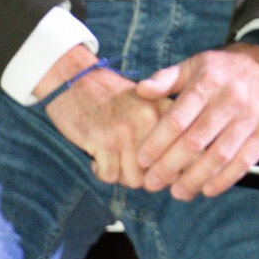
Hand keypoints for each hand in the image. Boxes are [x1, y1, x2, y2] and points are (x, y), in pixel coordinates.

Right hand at [34, 45, 171, 188]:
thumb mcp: (146, 103)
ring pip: (136, 180)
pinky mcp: (104, 141)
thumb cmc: (109, 98)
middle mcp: (149, 120)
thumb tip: (174, 173)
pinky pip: (110, 176)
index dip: (175, 170)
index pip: (185, 153)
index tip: (161, 173)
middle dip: (143, 177)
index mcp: (164, 110)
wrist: (73, 78)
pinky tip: (96, 159)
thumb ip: (163, 129)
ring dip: (121, 176)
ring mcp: (127, 131)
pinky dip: (101, 172)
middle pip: (159, 172)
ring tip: (111, 162)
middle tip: (127, 166)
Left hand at [132, 44, 258, 199]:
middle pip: (195, 141)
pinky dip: (225, 180)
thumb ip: (166, 78)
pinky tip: (207, 190)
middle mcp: (229, 99)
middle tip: (152, 183)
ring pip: (219, 156)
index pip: (177, 119)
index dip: (157, 142)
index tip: (143, 160)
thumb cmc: (226, 68)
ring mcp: (250, 117)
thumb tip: (140, 91)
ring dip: (195, 179)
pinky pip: (244, 161)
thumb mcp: (196, 64)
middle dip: (170, 166)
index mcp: (207, 82)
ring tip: (178, 193)